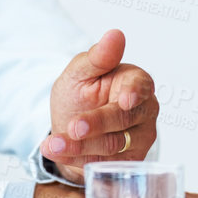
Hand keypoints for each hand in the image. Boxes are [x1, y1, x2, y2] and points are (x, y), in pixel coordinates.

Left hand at [43, 29, 158, 181]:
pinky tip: (57, 152)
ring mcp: (140, 138)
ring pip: (113, 145)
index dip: (133, 93)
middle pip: (124, 119)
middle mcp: (144, 110)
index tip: (124, 100)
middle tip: (73, 126)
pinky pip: (105, 163)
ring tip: (52, 144)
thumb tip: (115, 34)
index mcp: (136, 82)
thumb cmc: (81, 94)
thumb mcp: (80, 73)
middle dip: (96, 124)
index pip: (140, 86)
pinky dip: (78, 160)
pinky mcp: (129, 161)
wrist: (70, 128)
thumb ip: (98, 57)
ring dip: (80, 146)